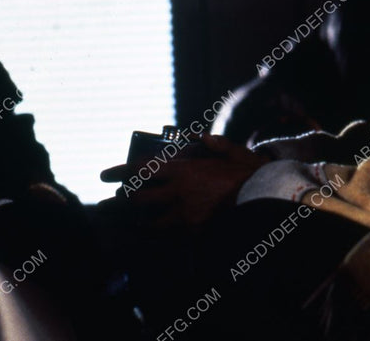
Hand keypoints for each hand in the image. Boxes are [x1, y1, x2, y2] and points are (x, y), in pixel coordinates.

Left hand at [100, 134, 269, 229]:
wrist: (265, 195)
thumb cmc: (246, 171)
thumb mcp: (227, 149)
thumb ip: (208, 142)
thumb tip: (197, 135)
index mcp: (181, 169)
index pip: (140, 170)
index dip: (118, 172)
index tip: (103, 176)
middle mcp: (178, 191)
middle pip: (138, 199)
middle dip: (120, 201)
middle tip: (107, 202)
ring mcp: (185, 214)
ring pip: (150, 221)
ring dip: (135, 221)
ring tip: (124, 221)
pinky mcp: (196, 232)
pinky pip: (170, 236)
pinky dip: (157, 234)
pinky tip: (149, 233)